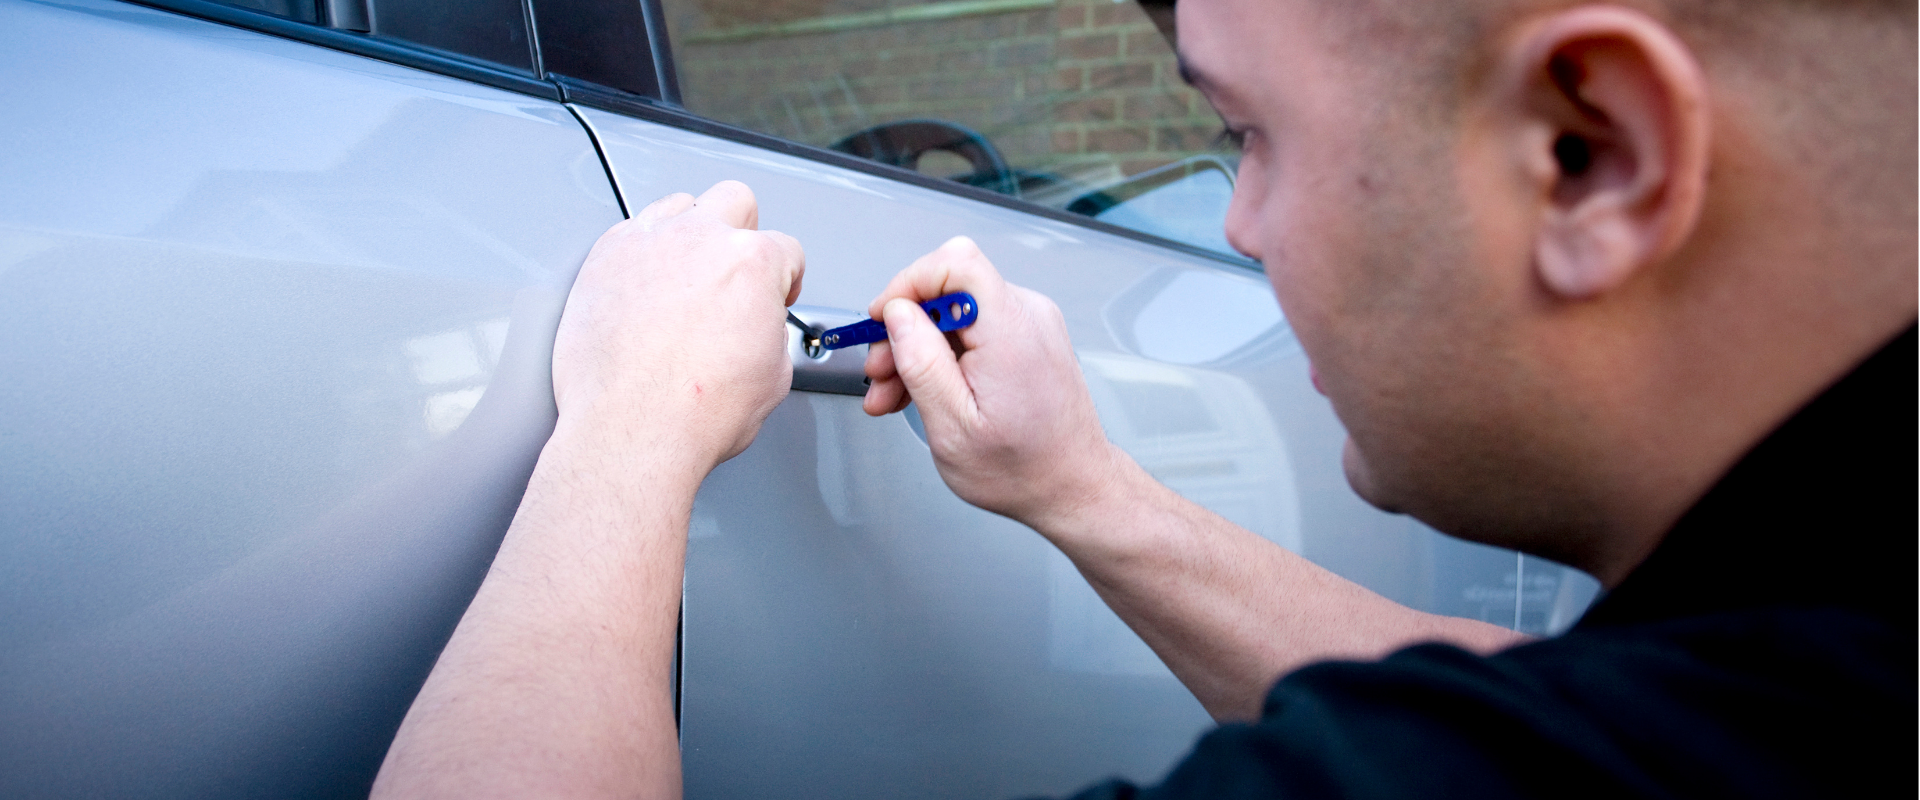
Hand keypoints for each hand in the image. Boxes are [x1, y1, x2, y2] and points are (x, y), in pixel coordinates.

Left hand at [552, 181, 804, 468]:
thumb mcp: (773, 375)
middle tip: (732, 270)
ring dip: (688, 234)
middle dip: (741, 231)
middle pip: (734, 201)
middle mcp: (701, 239)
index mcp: (753, 263)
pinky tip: (644, 287)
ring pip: (678, 206)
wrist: (633, 429)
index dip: (785, 277)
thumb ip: (769, 331)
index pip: (786, 250)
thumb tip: (758, 331)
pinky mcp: (605, 257)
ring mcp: (648, 242)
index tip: (772, 296)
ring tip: (683, 275)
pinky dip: (641, 254)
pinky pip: (630, 233)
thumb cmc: (695, 412)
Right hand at [862, 236, 1125, 528]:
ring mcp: (1030, 324)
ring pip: (954, 310)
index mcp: (1011, 333)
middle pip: (949, 287)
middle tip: (881, 371)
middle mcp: (1027, 317)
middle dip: (904, 327)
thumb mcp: (952, 427)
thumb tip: (897, 314)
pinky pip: (973, 327)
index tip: (883, 318)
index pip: (956, 263)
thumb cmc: (1023, 468)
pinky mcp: (1027, 337)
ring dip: (917, 346)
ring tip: (895, 392)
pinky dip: (943, 353)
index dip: (909, 283)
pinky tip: (923, 387)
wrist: (1072, 486)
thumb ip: (921, 363)